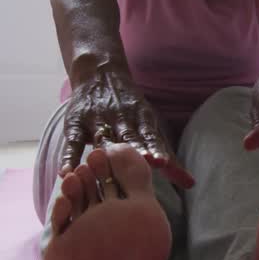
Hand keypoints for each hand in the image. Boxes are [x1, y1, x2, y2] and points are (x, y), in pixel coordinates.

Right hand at [60, 63, 194, 187]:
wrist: (99, 74)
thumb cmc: (130, 110)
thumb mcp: (150, 127)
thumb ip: (168, 157)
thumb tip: (191, 185)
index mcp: (142, 118)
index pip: (150, 135)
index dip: (155, 148)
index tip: (162, 162)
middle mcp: (121, 118)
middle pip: (128, 136)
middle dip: (135, 149)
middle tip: (142, 162)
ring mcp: (97, 120)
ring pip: (102, 138)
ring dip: (103, 153)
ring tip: (102, 170)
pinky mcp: (76, 123)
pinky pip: (73, 142)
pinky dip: (69, 156)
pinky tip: (67, 172)